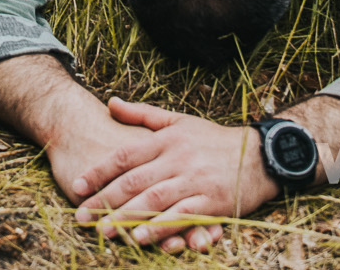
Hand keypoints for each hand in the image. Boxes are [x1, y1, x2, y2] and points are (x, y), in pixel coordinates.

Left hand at [70, 99, 277, 251]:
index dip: (99, 171)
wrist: (261, 155)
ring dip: (127, 217)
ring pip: (154, 200)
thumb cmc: (214, 139)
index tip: (77, 185)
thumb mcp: (179, 121)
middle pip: (134, 181)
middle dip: (105, 200)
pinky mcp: (212, 203)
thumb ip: (142, 114)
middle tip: (82, 215)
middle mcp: (178, 160)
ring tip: (105, 230)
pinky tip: (142, 237)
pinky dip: (160, 227)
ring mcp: (195, 182)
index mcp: (167, 140)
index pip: (125, 156)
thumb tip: (109, 103)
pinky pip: (181, 216)